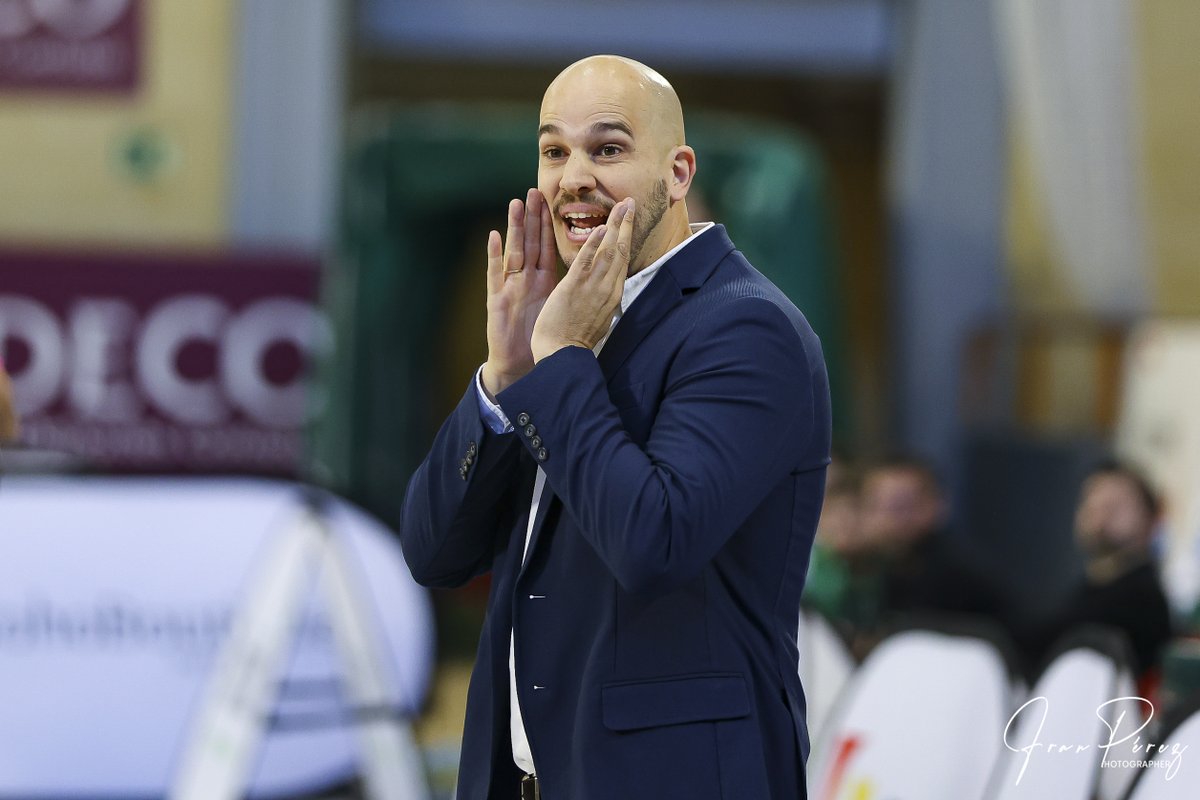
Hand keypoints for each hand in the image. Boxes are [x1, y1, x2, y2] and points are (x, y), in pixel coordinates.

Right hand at [481, 189, 557, 396]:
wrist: (528, 364)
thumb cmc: (545, 336)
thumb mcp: (563, 305)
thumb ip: (574, 285)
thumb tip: (596, 270)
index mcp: (545, 280)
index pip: (550, 245)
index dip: (552, 224)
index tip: (557, 201)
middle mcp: (527, 279)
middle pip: (531, 243)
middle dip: (533, 217)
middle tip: (534, 190)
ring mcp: (511, 288)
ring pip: (514, 251)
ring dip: (515, 227)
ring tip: (515, 203)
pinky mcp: (497, 300)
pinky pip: (495, 275)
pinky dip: (493, 256)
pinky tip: (493, 237)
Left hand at [531, 198, 634, 362]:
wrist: (563, 354)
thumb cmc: (577, 339)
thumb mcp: (598, 316)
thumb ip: (603, 298)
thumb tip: (608, 288)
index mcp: (612, 295)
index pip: (623, 260)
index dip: (627, 238)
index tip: (630, 220)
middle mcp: (607, 289)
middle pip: (621, 250)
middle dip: (626, 225)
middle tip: (630, 202)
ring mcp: (593, 287)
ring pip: (608, 251)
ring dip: (615, 226)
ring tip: (621, 205)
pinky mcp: (575, 287)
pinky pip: (587, 260)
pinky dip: (594, 243)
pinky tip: (600, 227)